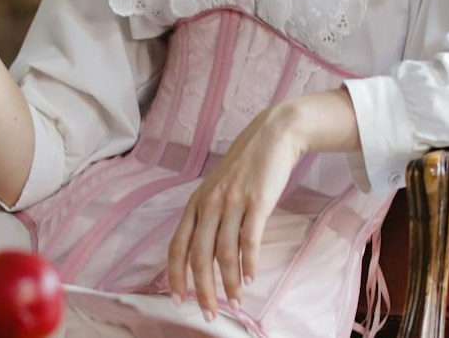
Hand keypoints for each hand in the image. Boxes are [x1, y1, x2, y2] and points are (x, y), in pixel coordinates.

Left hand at [167, 103, 304, 320]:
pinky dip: (249, 263)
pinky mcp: (257, 201)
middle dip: (203, 289)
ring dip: (229, 282)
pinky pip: (250, 239)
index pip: (177, 245)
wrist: (272, 136)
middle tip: (209, 313)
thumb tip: (205, 254)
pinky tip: (251, 279)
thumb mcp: (218, 188)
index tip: (178, 300)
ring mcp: (233, 201)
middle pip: (199, 255)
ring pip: (225, 252)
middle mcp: (210, 203)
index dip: (175, 275)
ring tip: (235, 301)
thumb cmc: (246, 165)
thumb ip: (209, 216)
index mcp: (196, 202)